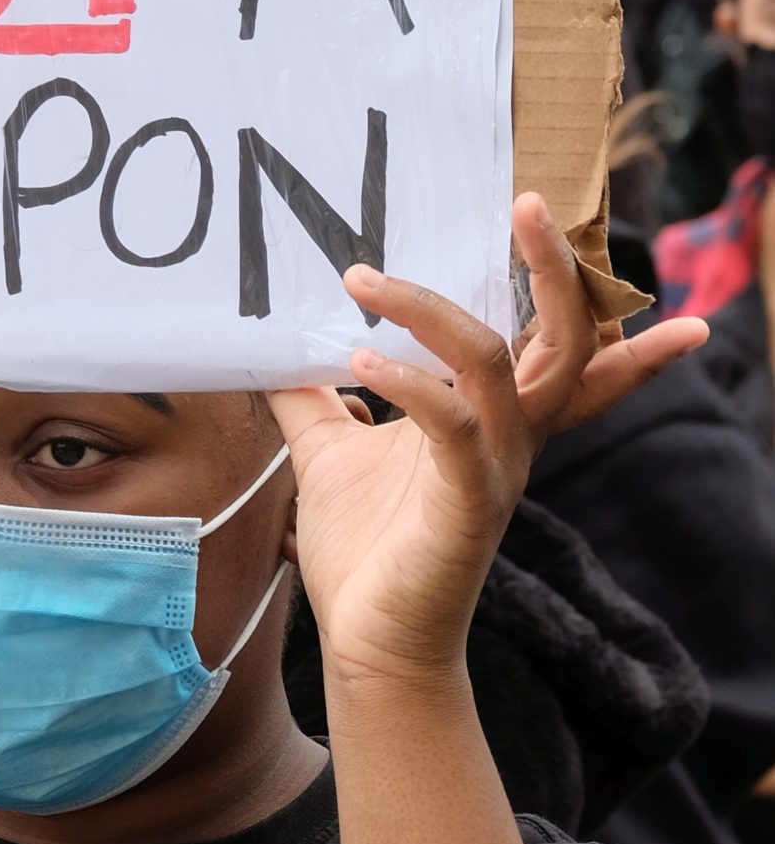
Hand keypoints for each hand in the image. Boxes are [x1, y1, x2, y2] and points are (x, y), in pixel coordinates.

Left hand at [271, 193, 706, 692]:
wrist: (368, 639)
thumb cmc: (365, 544)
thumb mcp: (328, 445)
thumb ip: (308, 390)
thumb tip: (265, 338)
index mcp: (489, 417)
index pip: (555, 345)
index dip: (577, 291)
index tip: (569, 222)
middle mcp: (508, 436)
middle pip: (563, 339)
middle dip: (554, 270)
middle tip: (529, 204)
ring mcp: (493, 468)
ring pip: (497, 363)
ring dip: (431, 311)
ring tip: (363, 277)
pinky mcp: (467, 503)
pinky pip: (452, 426)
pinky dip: (407, 383)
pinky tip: (358, 361)